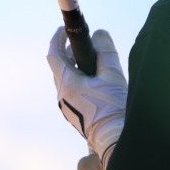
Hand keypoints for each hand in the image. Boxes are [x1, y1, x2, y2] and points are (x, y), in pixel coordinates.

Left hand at [46, 27, 126, 169]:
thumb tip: (100, 34)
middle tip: (84, 45)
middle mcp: (62, 96)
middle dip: (70, 53)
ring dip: (76, 68)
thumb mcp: (112, 75)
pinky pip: (72, 91)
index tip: (65, 29)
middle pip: (60, 68)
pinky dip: (80, 81)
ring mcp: (66, 107)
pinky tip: (96, 83)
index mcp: (67, 84)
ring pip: (66, 80)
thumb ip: (105, 52)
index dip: (58, 38)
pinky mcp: (74, 115)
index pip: (54, 55)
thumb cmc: (113, 108)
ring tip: (94, 63)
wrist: (114, 139)